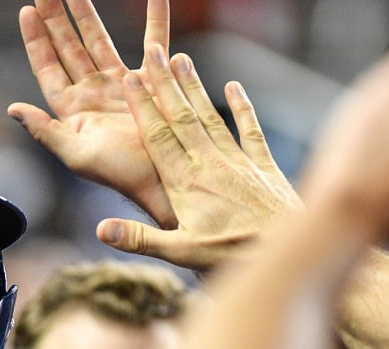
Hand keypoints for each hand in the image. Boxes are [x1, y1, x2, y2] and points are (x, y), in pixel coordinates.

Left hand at [8, 0, 177, 227]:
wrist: (164, 179)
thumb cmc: (120, 174)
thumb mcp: (77, 155)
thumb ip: (45, 131)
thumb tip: (13, 109)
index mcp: (72, 108)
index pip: (48, 66)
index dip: (36, 40)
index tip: (27, 11)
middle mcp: (93, 92)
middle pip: (68, 46)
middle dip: (56, 18)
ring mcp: (121, 84)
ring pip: (100, 40)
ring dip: (88, 14)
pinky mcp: (151, 81)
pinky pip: (154, 42)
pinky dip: (156, 19)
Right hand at [101, 46, 301, 271]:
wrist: (287, 252)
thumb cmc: (232, 255)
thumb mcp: (180, 253)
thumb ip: (139, 239)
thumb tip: (101, 229)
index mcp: (185, 182)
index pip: (158, 136)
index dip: (143, 106)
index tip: (130, 79)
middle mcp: (210, 164)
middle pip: (181, 116)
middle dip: (164, 83)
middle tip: (152, 53)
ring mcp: (238, 162)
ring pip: (210, 117)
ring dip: (194, 87)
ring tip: (181, 58)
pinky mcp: (263, 167)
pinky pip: (250, 130)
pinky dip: (242, 107)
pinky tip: (234, 86)